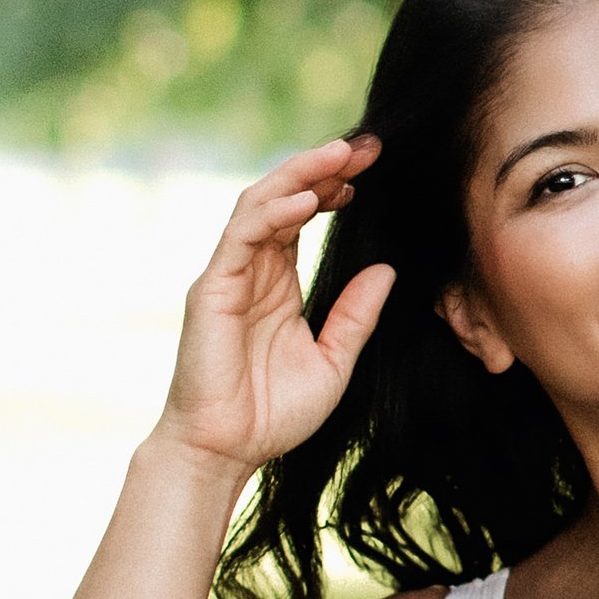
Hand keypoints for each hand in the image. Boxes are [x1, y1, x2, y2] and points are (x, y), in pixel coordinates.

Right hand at [156, 136, 392, 475]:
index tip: (372, 168)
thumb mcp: (333, 361)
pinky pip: (242, 235)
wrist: (226, 452)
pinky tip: (309, 198)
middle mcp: (252, 269)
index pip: (303, 215)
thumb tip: (386, 269)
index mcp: (278, 282)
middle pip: (283, 196)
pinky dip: (274, 211)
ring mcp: (229, 275)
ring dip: (300, 174)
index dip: (334, 186)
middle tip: (364, 145)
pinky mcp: (213, 288)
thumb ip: (356, 315)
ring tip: (340, 155)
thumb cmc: (274, 415)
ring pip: (260, 203)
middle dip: (322, 166)